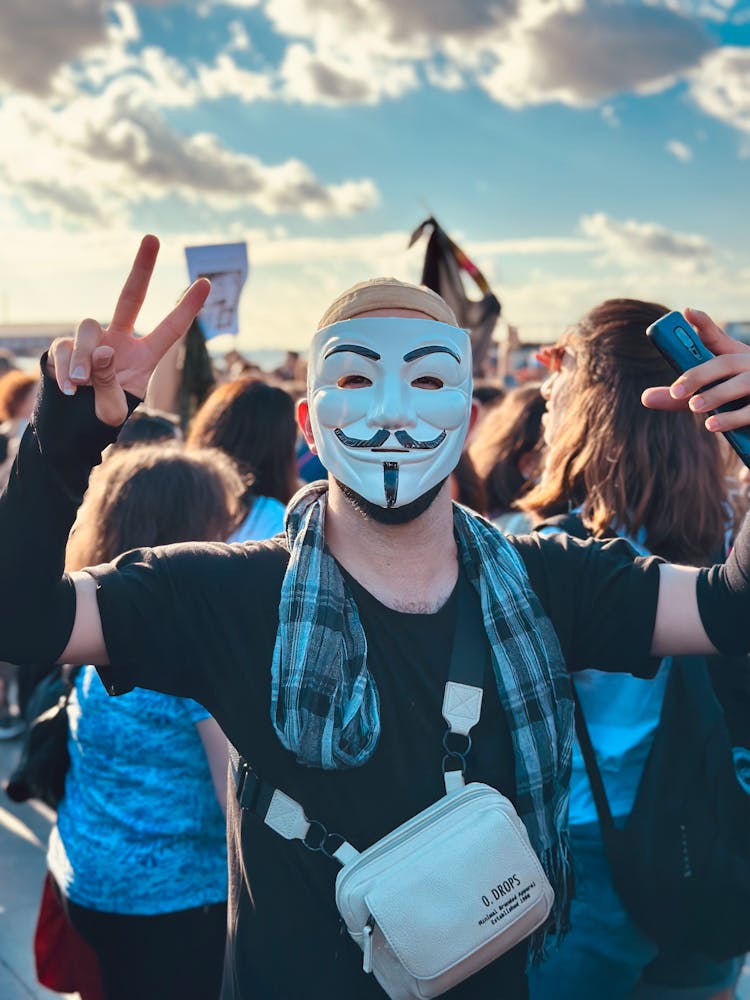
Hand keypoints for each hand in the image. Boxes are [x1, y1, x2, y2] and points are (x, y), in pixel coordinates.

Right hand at [46, 235, 209, 425]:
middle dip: (142, 267)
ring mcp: (92, 341)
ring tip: (82, 385)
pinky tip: (70, 390)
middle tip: (154, 238)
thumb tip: (104, 350)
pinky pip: (64, 346)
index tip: (206, 282)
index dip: (187, 307)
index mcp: (144, 357)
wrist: (70, 428)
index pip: (170, 329)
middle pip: (131, 296)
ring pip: (89, 326)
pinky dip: (66, 368)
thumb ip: (110, 383)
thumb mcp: (112, 410)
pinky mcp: (64, 345)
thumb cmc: (100, 418)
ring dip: (85, 356)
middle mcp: (120, 341)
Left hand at [641, 308, 749, 433]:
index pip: (718, 338)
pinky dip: (731, 418)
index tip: (687, 312)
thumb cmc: (734, 403)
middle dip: (699, 374)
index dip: (704, 325)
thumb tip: (645, 397)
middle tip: (676, 391)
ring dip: (715, 394)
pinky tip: (711, 425)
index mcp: (735, 357)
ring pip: (741, 383)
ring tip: (693, 406)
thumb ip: (680, 396)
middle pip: (725, 362)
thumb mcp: (707, 395)